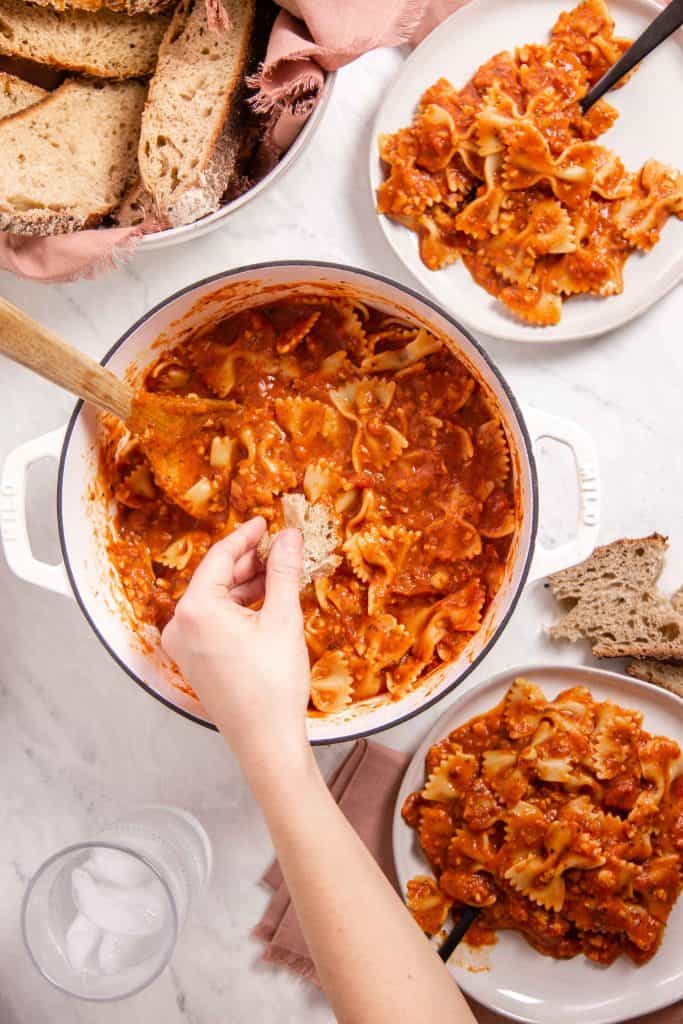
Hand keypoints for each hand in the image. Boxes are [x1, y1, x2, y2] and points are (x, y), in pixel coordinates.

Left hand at [161, 517, 311, 781]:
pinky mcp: (193, 662)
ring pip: (214, 601)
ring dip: (245, 586)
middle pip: (214, 578)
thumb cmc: (273, 683)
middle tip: (278, 548)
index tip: (266, 522)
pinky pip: (213, 622)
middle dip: (247, 562)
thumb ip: (282, 571)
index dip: (245, 536)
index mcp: (195, 609)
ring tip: (278, 574)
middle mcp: (179, 625)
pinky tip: (264, 603)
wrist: (266, 742)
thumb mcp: (282, 619)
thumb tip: (289, 536)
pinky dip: (237, 610)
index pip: (219, 557)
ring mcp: (183, 646)